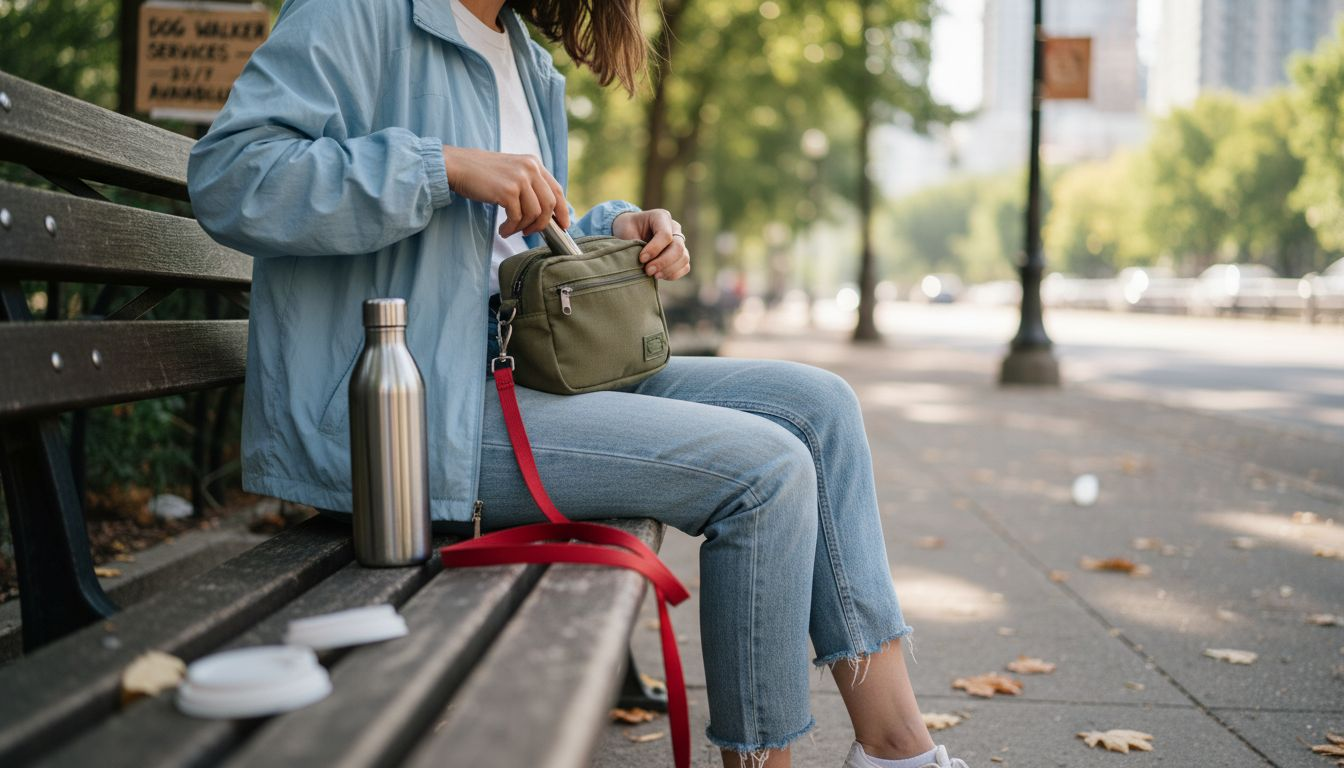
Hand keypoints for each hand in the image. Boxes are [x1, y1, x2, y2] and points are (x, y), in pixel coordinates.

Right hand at [441, 146, 569, 235]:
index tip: (563, 226)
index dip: (563, 211)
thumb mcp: (512, 172)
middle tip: (529, 233)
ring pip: (534, 213)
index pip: (557, 190)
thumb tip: (546, 214)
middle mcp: (530, 168)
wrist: (458, 166)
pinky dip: (511, 228)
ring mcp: (519, 179)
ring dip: (522, 228)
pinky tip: (503, 229)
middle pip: (549, 205)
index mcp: (533, 163)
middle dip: (542, 224)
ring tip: (510, 230)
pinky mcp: (507, 191)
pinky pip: (517, 218)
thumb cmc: (482, 173)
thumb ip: (529, 186)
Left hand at [611, 209, 690, 280]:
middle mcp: (674, 228)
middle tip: (648, 271)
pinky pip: (685, 266)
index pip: (665, 235)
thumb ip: (634, 243)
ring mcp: (679, 241)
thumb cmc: (628, 229)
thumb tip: (642, 261)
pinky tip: (660, 275)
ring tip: (653, 275)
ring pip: (684, 258)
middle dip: (663, 262)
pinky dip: (674, 274)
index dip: (654, 249)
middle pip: (678, 247)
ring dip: (669, 270)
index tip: (641, 259)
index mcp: (661, 217)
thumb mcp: (626, 231)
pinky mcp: (681, 255)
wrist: (630, 231)